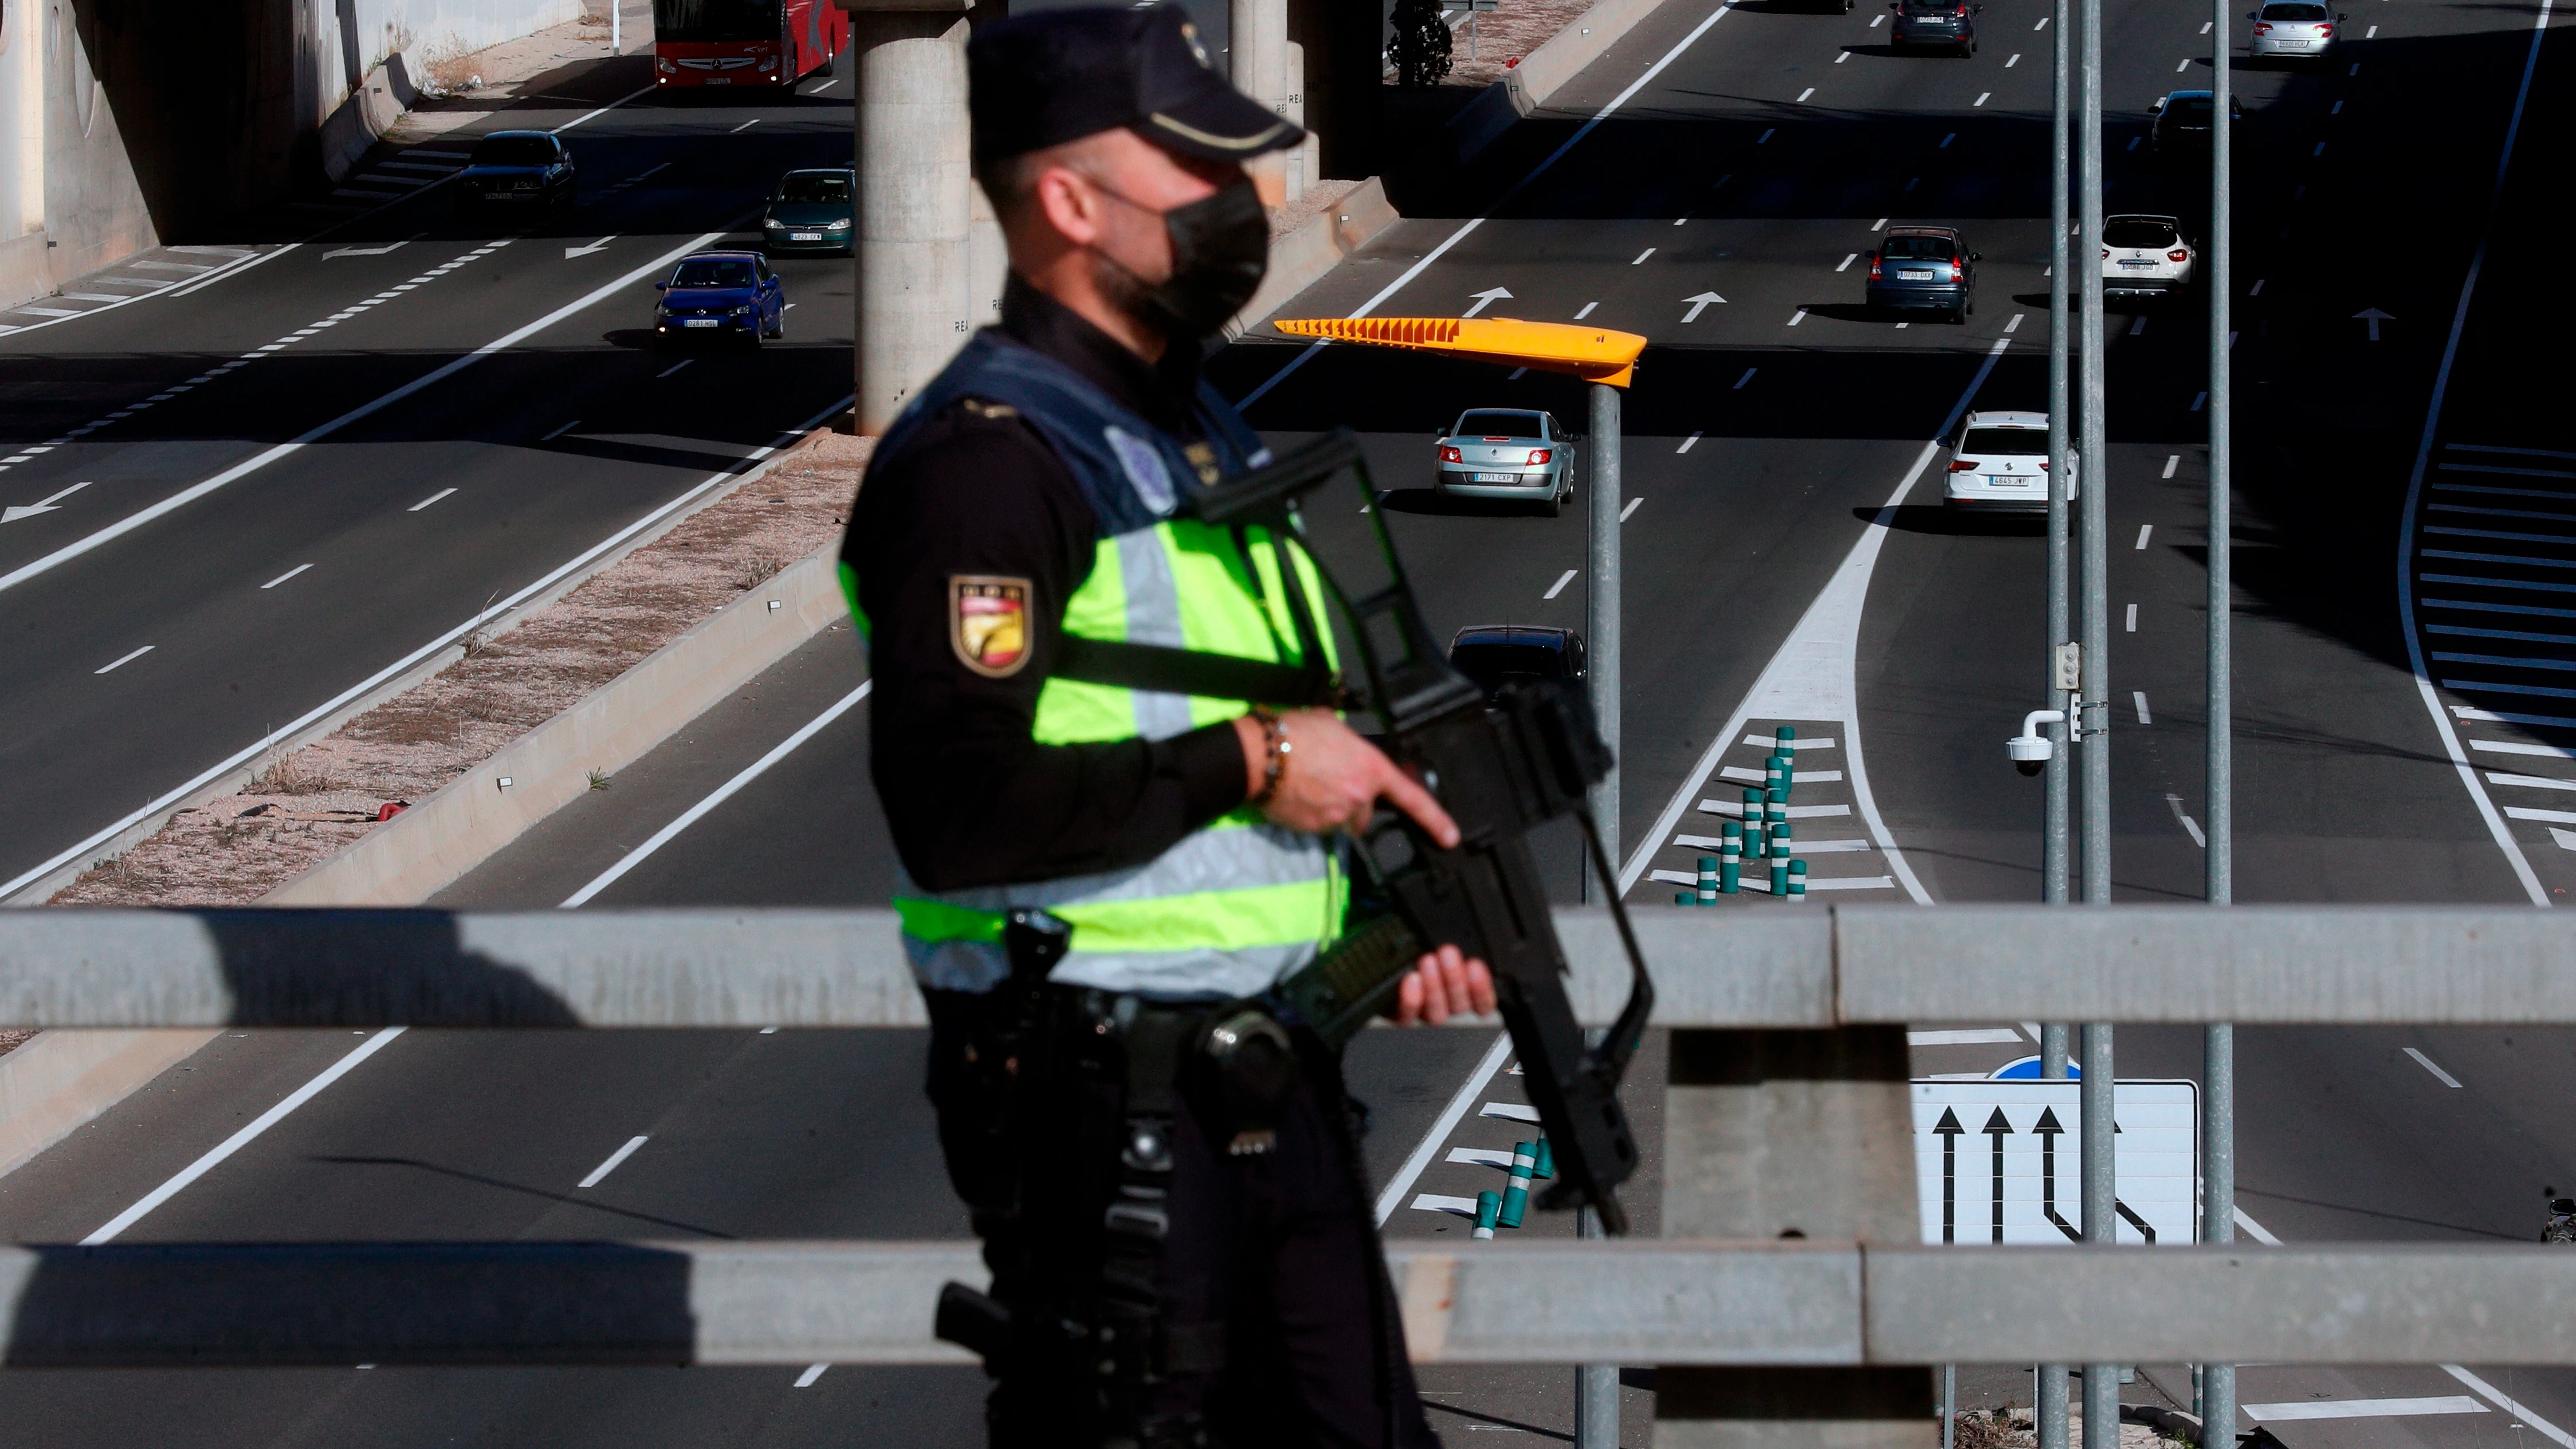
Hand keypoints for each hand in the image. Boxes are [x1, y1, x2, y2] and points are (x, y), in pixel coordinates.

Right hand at [1236, 710, 1459, 847]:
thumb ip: (1351, 744)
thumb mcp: (1334, 725)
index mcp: (1371, 769)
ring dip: (1331, 809)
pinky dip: (1312, 815)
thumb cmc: (1296, 732)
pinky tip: (1297, 795)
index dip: (1435, 819)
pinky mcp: (1314, 829)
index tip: (1451, 836)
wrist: (1259, 754)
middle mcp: (1360, 797)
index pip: (1412, 797)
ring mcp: (1337, 816)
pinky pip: (1320, 826)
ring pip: (1342, 819)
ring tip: (1308, 785)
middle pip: (1366, 812)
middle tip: (1329, 782)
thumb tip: (1348, 748)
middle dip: (1352, 803)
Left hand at [1391, 943, 1496, 1025]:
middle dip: (1455, 979)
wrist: (1381, 957)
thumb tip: (1464, 932)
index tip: (1475, 967)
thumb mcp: (1438, 939)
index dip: (1482, 989)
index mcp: (1463, 991)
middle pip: (1459, 1005)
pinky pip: (1407, 1018)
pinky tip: (1412, 980)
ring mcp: (1423, 1013)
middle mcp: (1446, 1005)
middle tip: (1448, 953)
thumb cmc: (1417, 947)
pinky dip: (1411, 1000)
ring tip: (1428, 962)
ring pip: (1437, 1013)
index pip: (1482, 1002)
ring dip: (1435, 987)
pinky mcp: (1400, 1016)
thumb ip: (1456, 942)